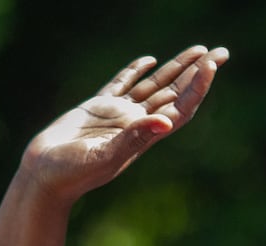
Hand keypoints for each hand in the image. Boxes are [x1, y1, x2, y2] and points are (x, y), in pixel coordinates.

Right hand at [19, 45, 227, 204]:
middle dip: (198, 72)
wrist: (44, 175)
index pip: (180, 106)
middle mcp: (136, 123)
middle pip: (176, 93)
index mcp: (143, 135)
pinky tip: (149, 60)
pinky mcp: (97, 107)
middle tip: (221, 52)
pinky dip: (136, 71)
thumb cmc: (73, 172)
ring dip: (176, 68)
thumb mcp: (106, 156)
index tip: (212, 64)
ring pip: (155, 85)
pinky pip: (122, 84)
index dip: (198, 86)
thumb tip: (166, 123)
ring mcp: (118, 114)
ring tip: (198, 50)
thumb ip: (134, 138)